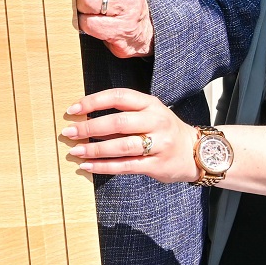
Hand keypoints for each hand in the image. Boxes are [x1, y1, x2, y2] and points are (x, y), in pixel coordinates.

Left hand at [59, 88, 197, 185]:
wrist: (196, 152)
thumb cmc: (163, 130)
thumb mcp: (150, 112)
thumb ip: (124, 112)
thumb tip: (84, 116)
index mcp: (151, 104)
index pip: (119, 97)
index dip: (93, 101)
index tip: (73, 109)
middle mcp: (156, 122)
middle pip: (118, 122)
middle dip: (90, 127)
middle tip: (69, 132)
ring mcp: (159, 145)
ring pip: (122, 147)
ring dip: (95, 149)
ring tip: (75, 151)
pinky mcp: (157, 166)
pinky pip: (126, 166)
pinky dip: (104, 167)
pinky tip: (87, 166)